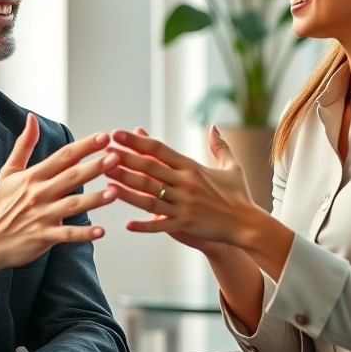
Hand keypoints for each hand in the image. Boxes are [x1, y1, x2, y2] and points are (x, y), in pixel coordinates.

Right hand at [0, 113, 118, 280]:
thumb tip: (31, 117)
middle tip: (116, 157)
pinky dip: (84, 234)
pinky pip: (67, 235)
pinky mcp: (44, 237)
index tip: (104, 137)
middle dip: (94, 167)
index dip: (84, 146)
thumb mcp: (9, 171)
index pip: (63, 157)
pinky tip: (101, 231)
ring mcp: (42, 216)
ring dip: (94, 199)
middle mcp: (39, 194)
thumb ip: (24, 145)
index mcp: (33, 176)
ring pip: (72, 205)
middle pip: (71, 177)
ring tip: (114, 192)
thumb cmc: (2, 205)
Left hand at [105, 125, 263, 249]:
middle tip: (102, 153)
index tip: (118, 133)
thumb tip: (215, 126)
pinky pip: (161, 225)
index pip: (159, 150)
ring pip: (149, 196)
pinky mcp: (186, 223)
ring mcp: (184, 204)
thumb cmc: (239, 195)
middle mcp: (185, 183)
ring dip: (126, 189)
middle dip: (124, 160)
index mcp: (192, 167)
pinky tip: (127, 224)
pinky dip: (145, 225)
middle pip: (149, 169)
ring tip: (106, 182)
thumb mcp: (231, 167)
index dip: (136, 141)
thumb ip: (220, 146)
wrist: (248, 223)